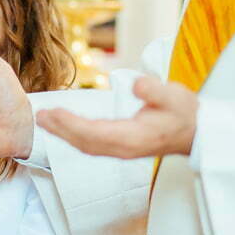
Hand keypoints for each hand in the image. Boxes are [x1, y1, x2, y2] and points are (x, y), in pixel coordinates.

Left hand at [36, 76, 197, 158]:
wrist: (194, 132)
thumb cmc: (183, 113)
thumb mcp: (176, 96)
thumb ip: (156, 91)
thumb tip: (137, 84)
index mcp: (134, 138)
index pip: (96, 133)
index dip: (72, 125)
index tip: (54, 112)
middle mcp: (124, 148)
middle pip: (85, 143)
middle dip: (61, 130)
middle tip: (40, 115)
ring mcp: (121, 150)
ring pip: (86, 145)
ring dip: (63, 133)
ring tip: (45, 119)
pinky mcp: (119, 146)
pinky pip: (91, 143)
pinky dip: (73, 135)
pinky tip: (62, 125)